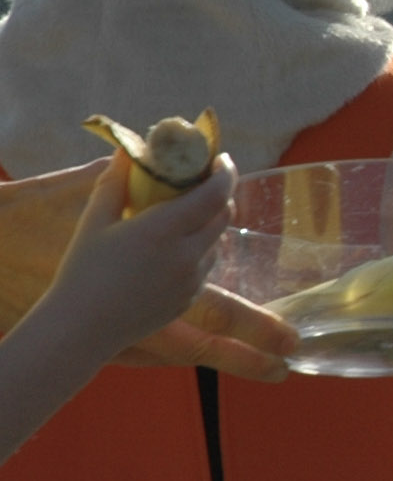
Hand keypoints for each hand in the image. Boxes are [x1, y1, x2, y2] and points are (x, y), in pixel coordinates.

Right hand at [0, 158, 293, 379]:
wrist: (80, 328)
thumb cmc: (82, 271)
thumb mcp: (94, 221)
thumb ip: (114, 182)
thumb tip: (127, 151)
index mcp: (165, 230)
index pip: (215, 193)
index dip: (224, 171)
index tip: (220, 158)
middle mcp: (187, 255)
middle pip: (224, 214)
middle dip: (219, 194)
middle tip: (202, 182)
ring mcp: (193, 280)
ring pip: (217, 241)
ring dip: (209, 223)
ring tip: (184, 216)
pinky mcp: (190, 298)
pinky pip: (206, 266)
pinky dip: (199, 250)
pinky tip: (173, 249)